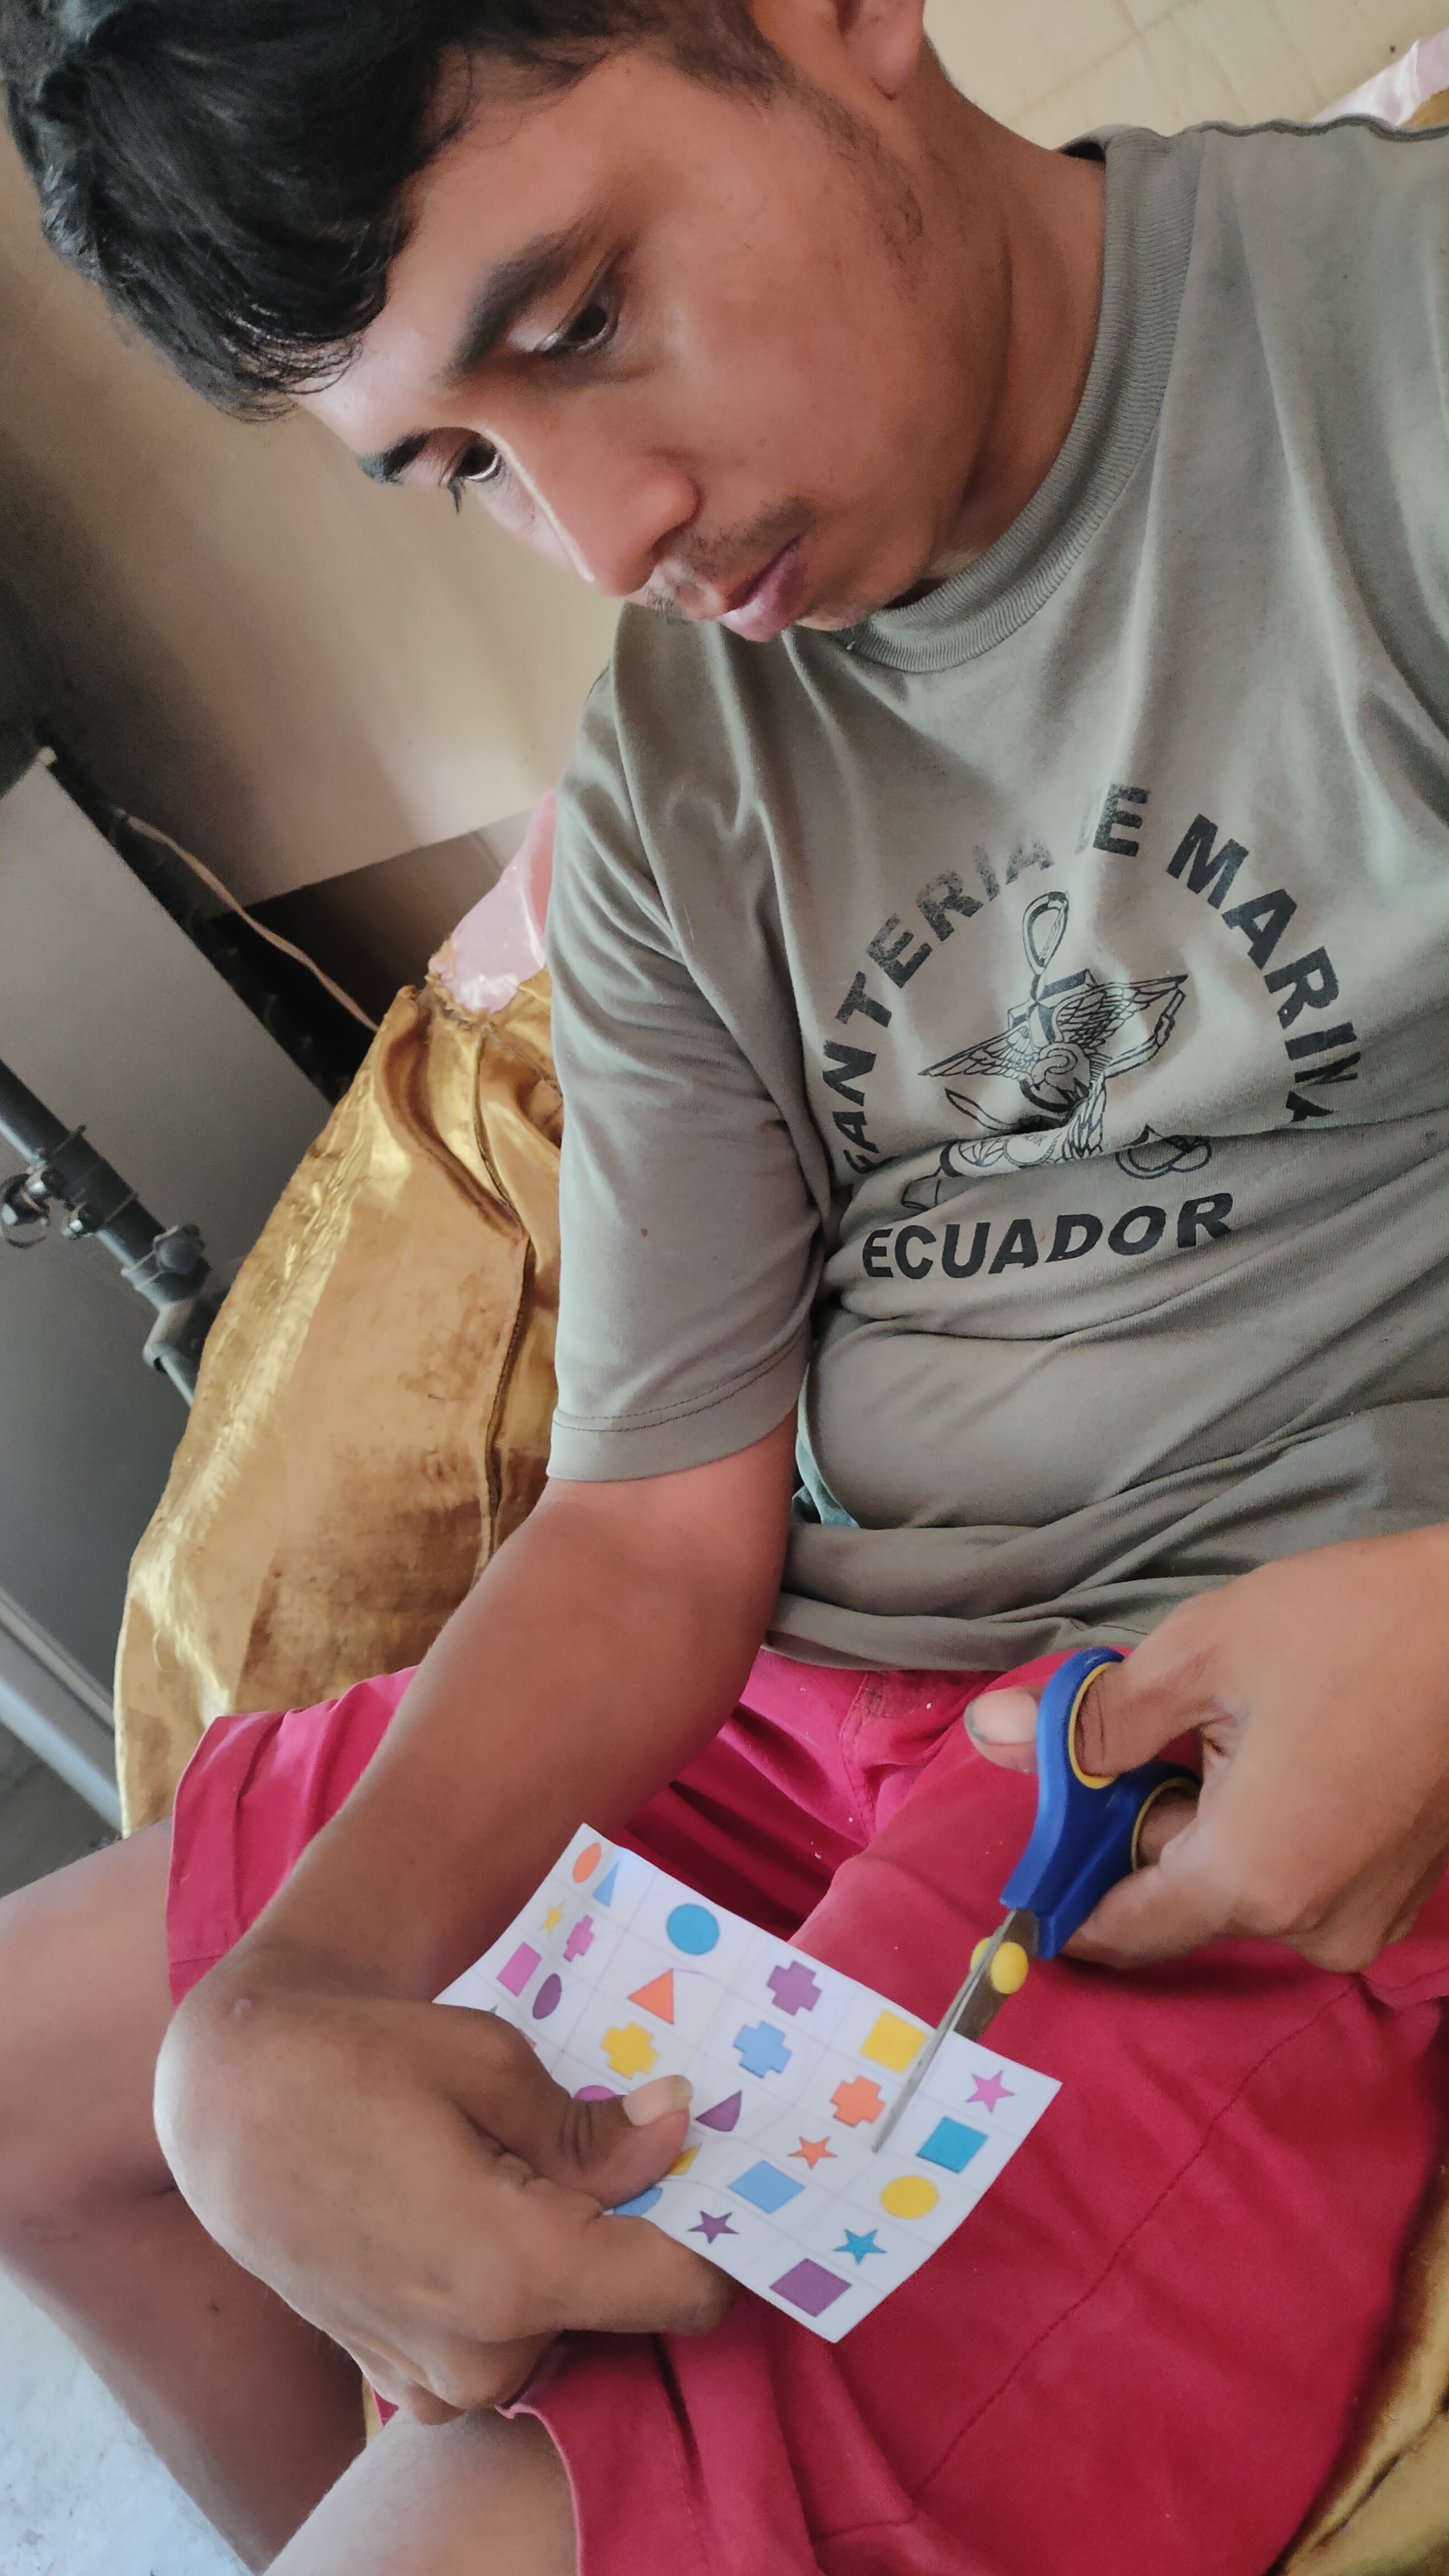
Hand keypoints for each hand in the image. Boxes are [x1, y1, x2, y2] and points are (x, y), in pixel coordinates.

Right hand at [155, 1962, 730, 2420]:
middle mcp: (479, 2352)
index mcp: (514, 2271)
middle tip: (624, 2148)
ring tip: (531, 2168)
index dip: (719, 2234)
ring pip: (561, 2327)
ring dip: (570, 2261)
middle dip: (637, 2234)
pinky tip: (480, 2207)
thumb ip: (591, 2127)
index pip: (681, 2291)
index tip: (729, 2177)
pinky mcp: (400, 2382)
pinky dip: (512, 2288)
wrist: (230, 2102)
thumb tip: (678, 2130)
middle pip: (621, 2309)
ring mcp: (434, 2381)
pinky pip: (498, 2344)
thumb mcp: (490, 2062)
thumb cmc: (360, 2061)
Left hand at [965, 1529, 1448, 1971]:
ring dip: (1205, 1819)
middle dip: (1140, 1825)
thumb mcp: (1198, 1655)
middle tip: (1143, 1732)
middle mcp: (1310, 1924)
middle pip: (1176, 1897)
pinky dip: (1261, 1827)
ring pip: (1234, 1883)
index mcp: (1252, 1878)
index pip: (1121, 1930)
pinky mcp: (1394, 1893)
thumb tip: (991, 1733)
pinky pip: (1292, 1875)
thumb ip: (1091, 1719)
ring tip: (1232, 1724)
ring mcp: (1362, 1917)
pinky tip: (1279, 1748)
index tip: (1023, 1863)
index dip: (1061, 1898)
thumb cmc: (1352, 1626)